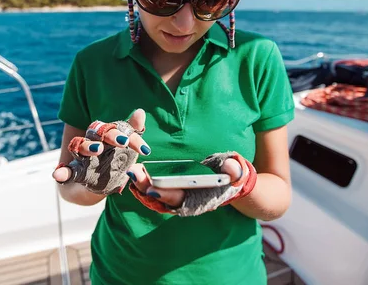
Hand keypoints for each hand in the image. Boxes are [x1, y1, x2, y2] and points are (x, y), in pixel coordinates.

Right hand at [52, 109, 150, 193]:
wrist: (103, 182)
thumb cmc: (116, 159)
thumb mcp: (128, 147)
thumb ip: (133, 129)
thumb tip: (140, 111)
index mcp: (106, 135)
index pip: (117, 130)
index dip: (132, 138)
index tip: (145, 149)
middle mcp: (93, 142)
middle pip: (97, 132)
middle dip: (111, 136)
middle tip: (123, 142)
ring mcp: (82, 157)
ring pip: (80, 146)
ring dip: (88, 146)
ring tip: (97, 150)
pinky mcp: (76, 173)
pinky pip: (67, 171)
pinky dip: (61, 172)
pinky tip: (57, 175)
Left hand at [127, 156, 246, 207]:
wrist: (227, 180)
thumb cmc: (231, 175)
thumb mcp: (236, 172)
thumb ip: (234, 170)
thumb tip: (231, 168)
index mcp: (199, 198)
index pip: (180, 198)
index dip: (166, 193)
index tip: (152, 188)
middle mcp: (186, 199)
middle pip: (162, 196)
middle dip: (147, 186)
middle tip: (134, 173)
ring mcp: (177, 194)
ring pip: (155, 192)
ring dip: (141, 183)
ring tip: (131, 170)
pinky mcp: (172, 188)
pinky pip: (155, 186)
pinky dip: (144, 180)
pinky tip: (134, 169)